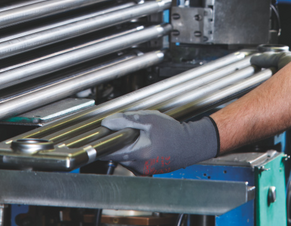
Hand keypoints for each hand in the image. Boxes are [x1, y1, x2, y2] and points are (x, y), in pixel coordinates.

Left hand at [99, 111, 218, 174]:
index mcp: (139, 154)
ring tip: (136, 136)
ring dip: (125, 148)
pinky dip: (134, 152)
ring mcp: (144, 170)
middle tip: (120, 131)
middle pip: (116, 155)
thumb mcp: (149, 119)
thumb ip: (126, 120)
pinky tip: (143, 143)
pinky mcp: (148, 171)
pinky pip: (133, 162)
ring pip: (124, 159)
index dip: (103, 142)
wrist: (190, 144)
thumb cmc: (173, 132)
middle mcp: (140, 167)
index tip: (100, 136)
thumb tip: (108, 122)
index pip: (110, 152)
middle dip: (116, 143)